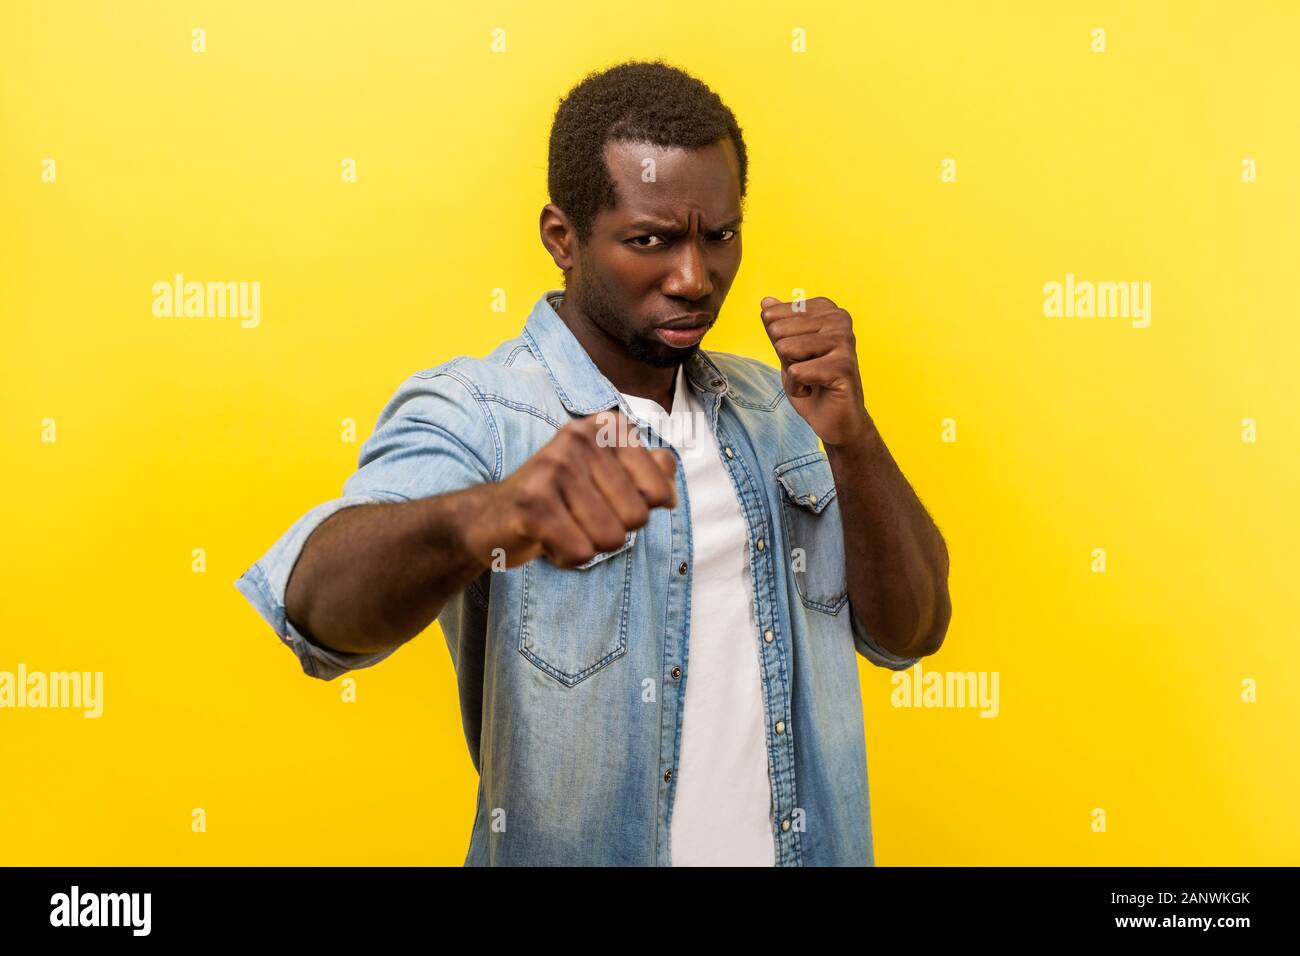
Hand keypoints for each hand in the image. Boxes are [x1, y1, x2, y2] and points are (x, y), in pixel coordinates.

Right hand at [462, 409, 677, 568]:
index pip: (659, 493)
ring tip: (561, 526)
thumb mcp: (605, 478)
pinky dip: (566, 557)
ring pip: (611, 538)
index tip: (603, 501)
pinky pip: (581, 553)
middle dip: (611, 532)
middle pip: (637, 518)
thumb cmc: (558, 499)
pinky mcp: (532, 503)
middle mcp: (581, 437)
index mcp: (606, 427)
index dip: (637, 512)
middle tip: (576, 517)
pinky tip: (545, 538)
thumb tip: (669, 465)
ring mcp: (554, 467)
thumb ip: (646, 470)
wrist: (489, 518)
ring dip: (587, 545)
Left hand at [760, 295, 872, 447]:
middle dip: (785, 358)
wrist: (836, 420)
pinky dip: (797, 388)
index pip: (774, 315)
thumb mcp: (787, 351)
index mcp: (826, 309)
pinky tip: (814, 390)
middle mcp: (839, 318)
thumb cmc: (813, 383)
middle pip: (778, 331)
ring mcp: (844, 340)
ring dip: (791, 373)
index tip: (800, 356)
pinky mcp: (843, 365)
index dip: (779, 343)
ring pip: (786, 349)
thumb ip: (778, 326)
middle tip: (807, 370)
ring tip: (811, 379)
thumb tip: (765, 301)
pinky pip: (796, 372)